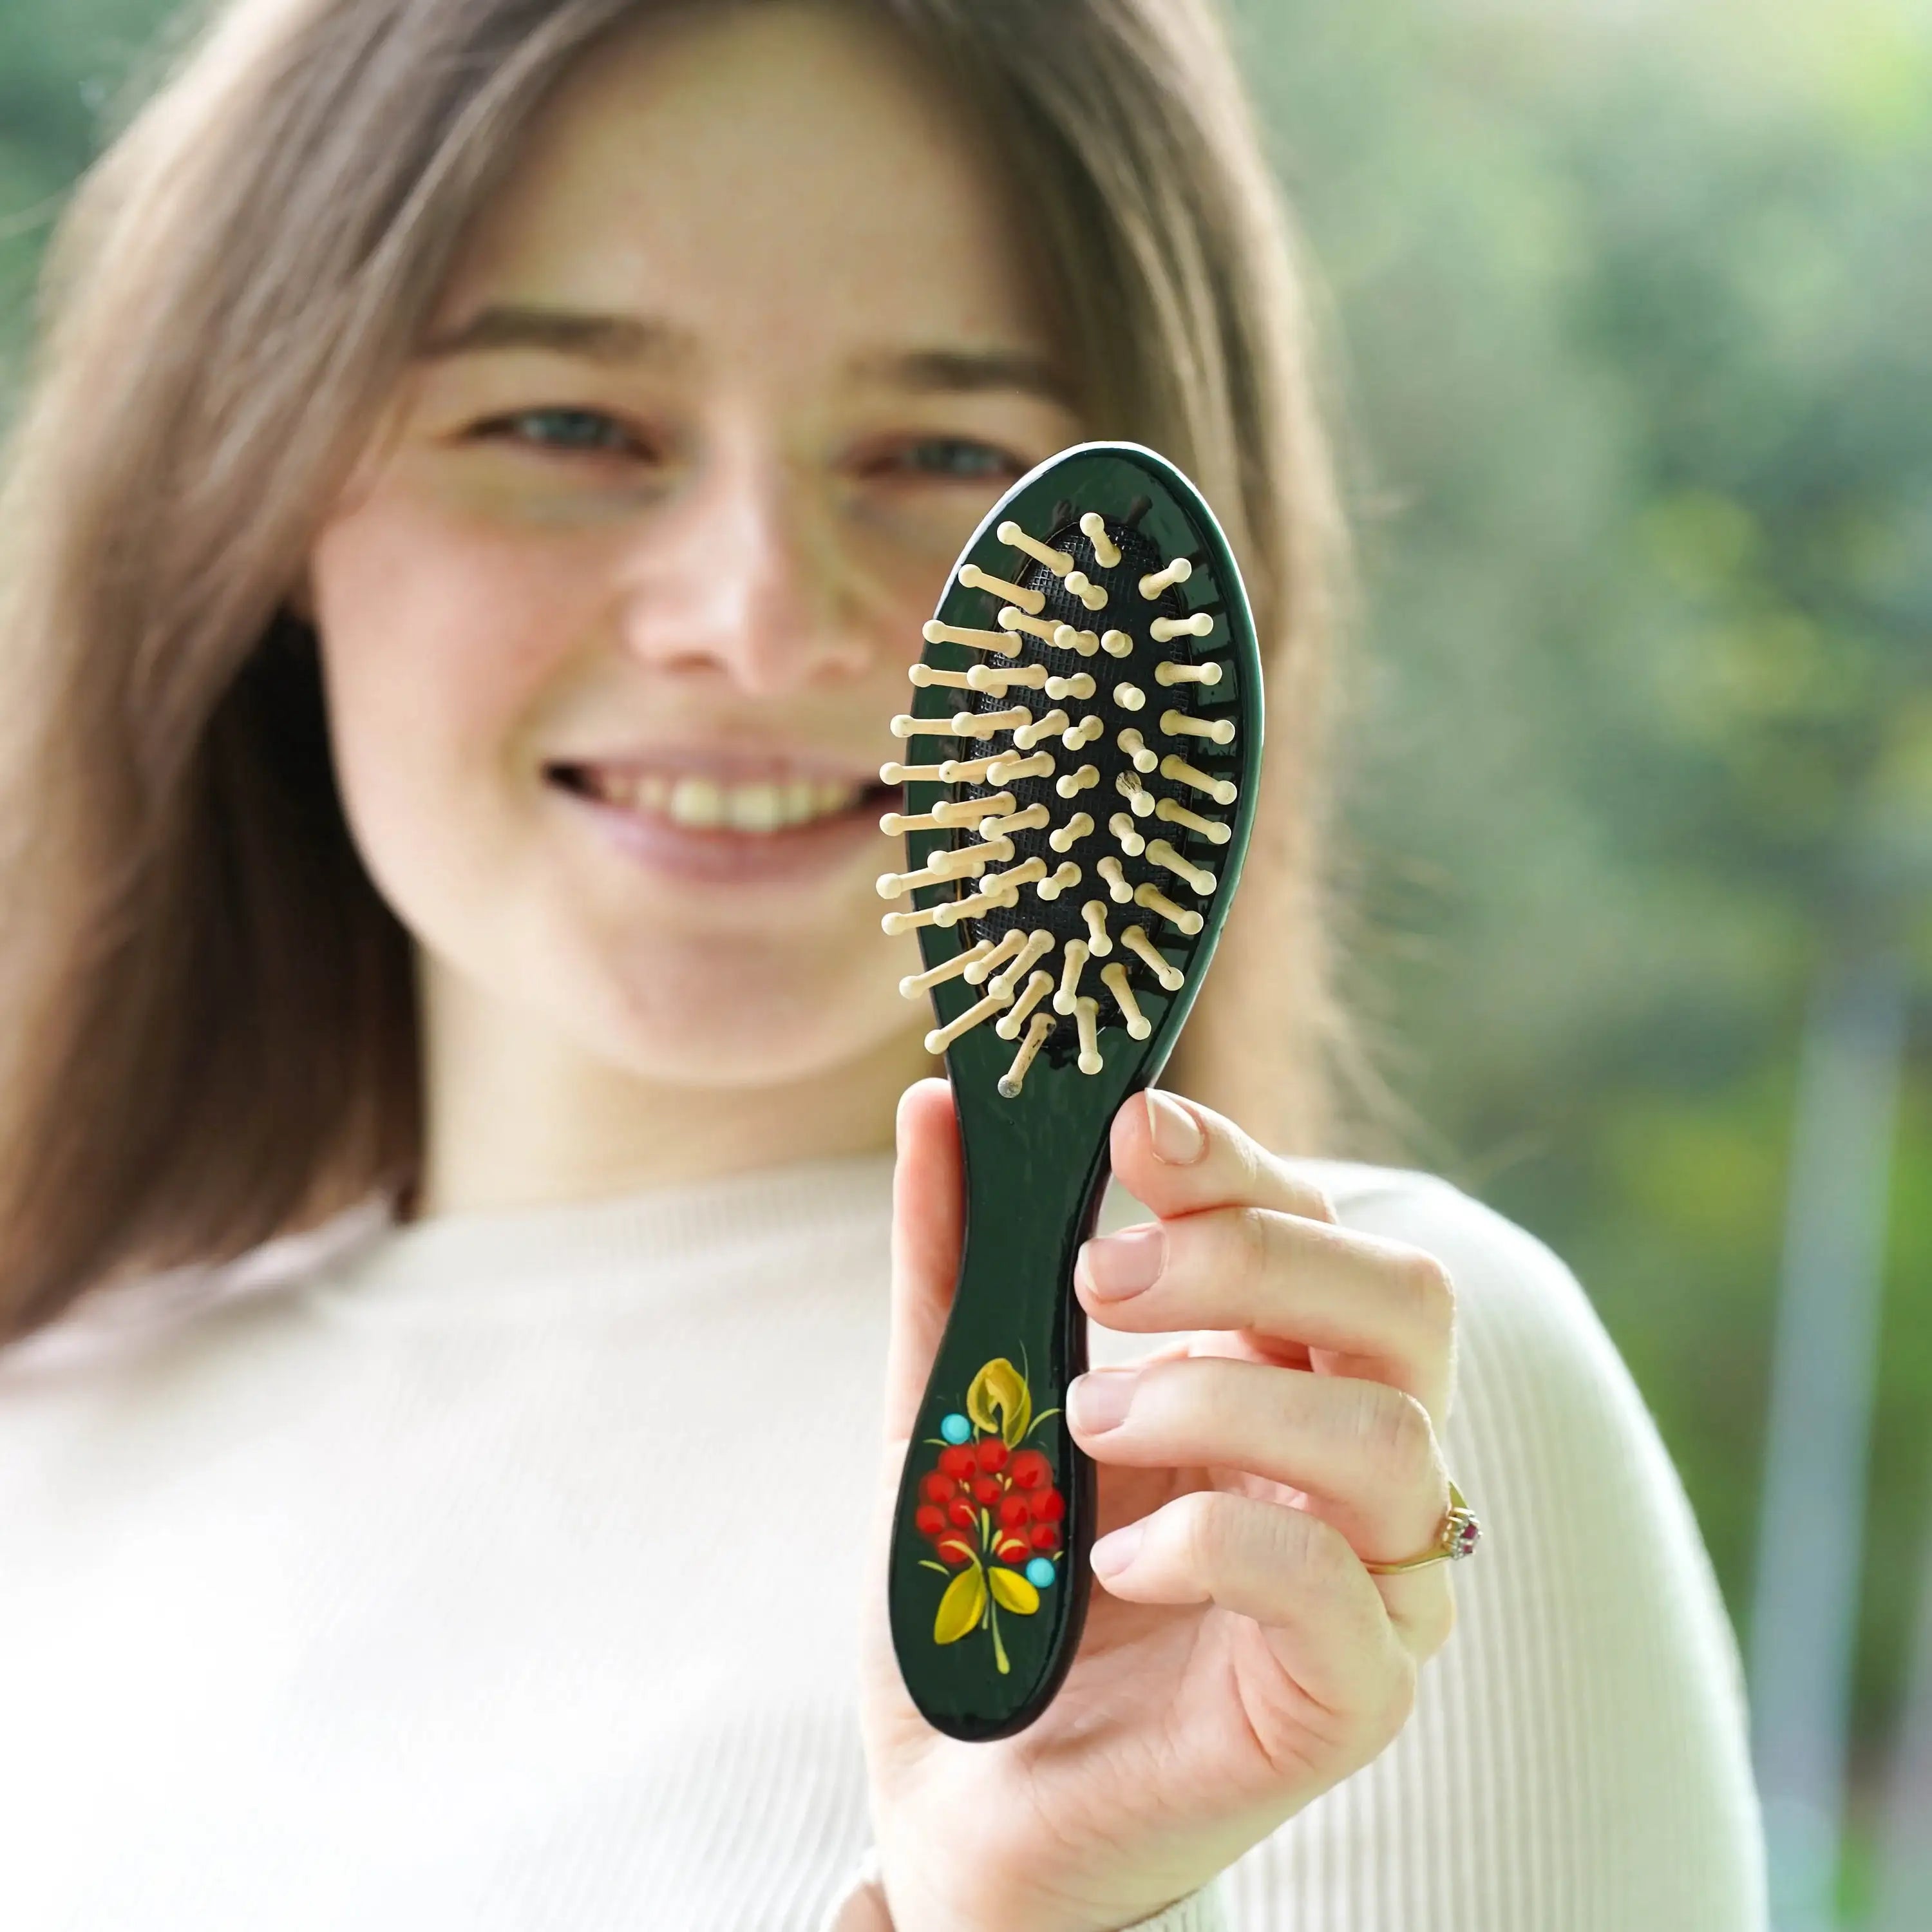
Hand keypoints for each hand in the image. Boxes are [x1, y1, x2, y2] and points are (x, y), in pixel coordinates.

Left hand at [852, 1080, 1458, 1931]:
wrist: (968, 1791)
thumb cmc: (987, 1586)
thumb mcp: (951, 1402)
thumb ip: (953, 1261)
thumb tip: (936, 1106)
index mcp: (1276, 1372)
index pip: (1318, 1224)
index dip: (1238, 1161)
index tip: (1129, 1126)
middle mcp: (1354, 1465)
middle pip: (1404, 1300)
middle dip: (1247, 1258)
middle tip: (1096, 1282)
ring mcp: (1373, 1582)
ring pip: (1387, 1434)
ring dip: (1213, 1400)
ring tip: (1083, 1429)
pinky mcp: (1352, 1695)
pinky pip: (1334, 1584)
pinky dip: (1211, 1542)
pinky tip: (1116, 1556)